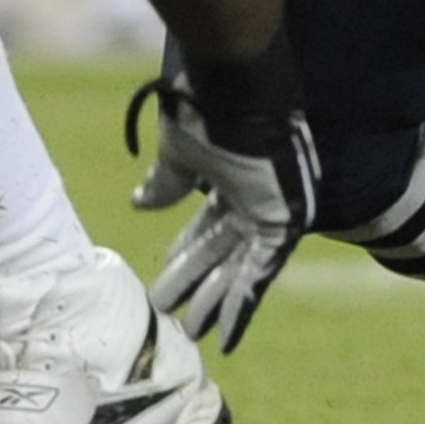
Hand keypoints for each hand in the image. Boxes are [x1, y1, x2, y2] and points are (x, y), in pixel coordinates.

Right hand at [126, 62, 319, 353]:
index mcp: (228, 178)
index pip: (205, 228)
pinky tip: (225, 334)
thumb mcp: (179, 153)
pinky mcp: (284, 219)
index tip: (162, 285)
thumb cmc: (207, 111)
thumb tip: (140, 203)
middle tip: (169, 316)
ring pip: (240, 266)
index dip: (184, 258)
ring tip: (191, 335)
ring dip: (215, 302)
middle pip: (221, 251)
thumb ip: (167, 183)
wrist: (237, 88)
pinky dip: (243, 302)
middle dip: (196, 285)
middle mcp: (252, 195)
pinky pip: (262, 270)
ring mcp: (270, 207)